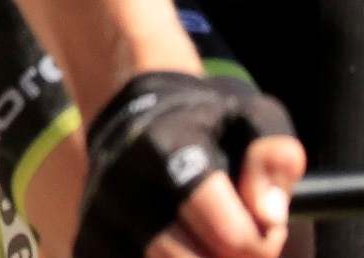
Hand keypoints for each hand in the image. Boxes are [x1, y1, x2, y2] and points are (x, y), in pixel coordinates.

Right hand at [75, 72, 304, 257]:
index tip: (267, 227)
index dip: (265, 243)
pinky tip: (184, 245)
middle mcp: (123, 184)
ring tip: (213, 244)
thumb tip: (268, 216)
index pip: (233, 236)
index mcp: (166, 149)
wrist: (136, 118)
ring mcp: (100, 216)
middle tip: (241, 243)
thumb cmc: (207, 125)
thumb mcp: (254, 119)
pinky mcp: (89, 241)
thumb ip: (274, 157)